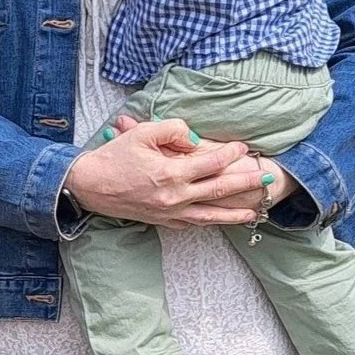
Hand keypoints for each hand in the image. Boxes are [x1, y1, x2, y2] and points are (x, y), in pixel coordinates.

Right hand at [107, 119, 299, 223]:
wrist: (88, 186)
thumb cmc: (114, 157)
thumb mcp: (142, 133)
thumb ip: (173, 130)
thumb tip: (195, 139)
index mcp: (171, 173)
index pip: (211, 162)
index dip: (230, 154)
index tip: (243, 148)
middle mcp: (174, 196)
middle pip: (218, 190)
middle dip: (246, 184)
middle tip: (266, 178)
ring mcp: (169, 212)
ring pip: (209, 215)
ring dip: (233, 214)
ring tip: (253, 212)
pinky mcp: (161, 221)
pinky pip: (190, 223)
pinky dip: (208, 222)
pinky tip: (218, 220)